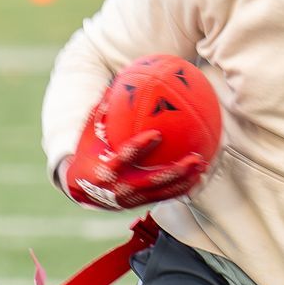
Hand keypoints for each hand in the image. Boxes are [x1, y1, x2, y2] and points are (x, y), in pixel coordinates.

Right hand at [62, 121, 208, 212]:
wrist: (80, 189)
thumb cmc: (88, 152)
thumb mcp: (90, 133)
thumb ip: (103, 110)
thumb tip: (118, 81)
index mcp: (105, 169)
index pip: (124, 157)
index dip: (140, 147)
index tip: (157, 133)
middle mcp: (119, 187)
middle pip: (151, 181)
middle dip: (174, 171)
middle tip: (195, 158)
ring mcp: (130, 198)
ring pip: (162, 191)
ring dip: (184, 180)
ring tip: (203, 166)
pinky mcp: (138, 203)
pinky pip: (164, 197)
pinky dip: (181, 188)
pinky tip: (198, 177)